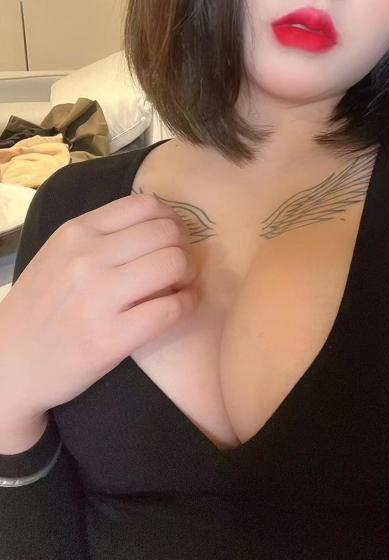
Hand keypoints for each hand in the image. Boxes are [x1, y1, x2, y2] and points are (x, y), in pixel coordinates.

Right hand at [0, 193, 198, 423]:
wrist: (9, 365)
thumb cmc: (41, 307)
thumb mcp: (59, 254)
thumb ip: (100, 235)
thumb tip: (158, 222)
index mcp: (76, 232)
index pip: (145, 204)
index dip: (171, 219)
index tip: (172, 238)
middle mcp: (87, 258)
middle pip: (167, 232)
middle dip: (184, 247)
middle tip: (182, 265)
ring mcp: (98, 298)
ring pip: (174, 264)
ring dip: (189, 274)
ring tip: (181, 286)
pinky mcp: (110, 338)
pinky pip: (172, 309)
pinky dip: (187, 305)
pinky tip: (180, 307)